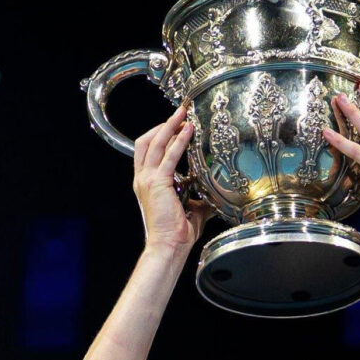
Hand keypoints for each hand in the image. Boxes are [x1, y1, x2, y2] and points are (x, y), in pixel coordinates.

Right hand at [133, 104, 209, 253]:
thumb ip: (200, 196)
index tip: (176, 124)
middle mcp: (143, 179)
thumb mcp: (192, 208)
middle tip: (180, 113)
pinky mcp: (157, 183)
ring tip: (183, 114)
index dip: (160, 134)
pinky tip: (188, 131)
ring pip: (154, 143)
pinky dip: (178, 141)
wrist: (169, 246)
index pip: (148, 151)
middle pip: (146, 141)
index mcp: (147, 183)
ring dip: (169, 126)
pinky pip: (168, 156)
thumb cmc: (178, 232)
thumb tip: (217, 190)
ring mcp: (147, 180)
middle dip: (163, 124)